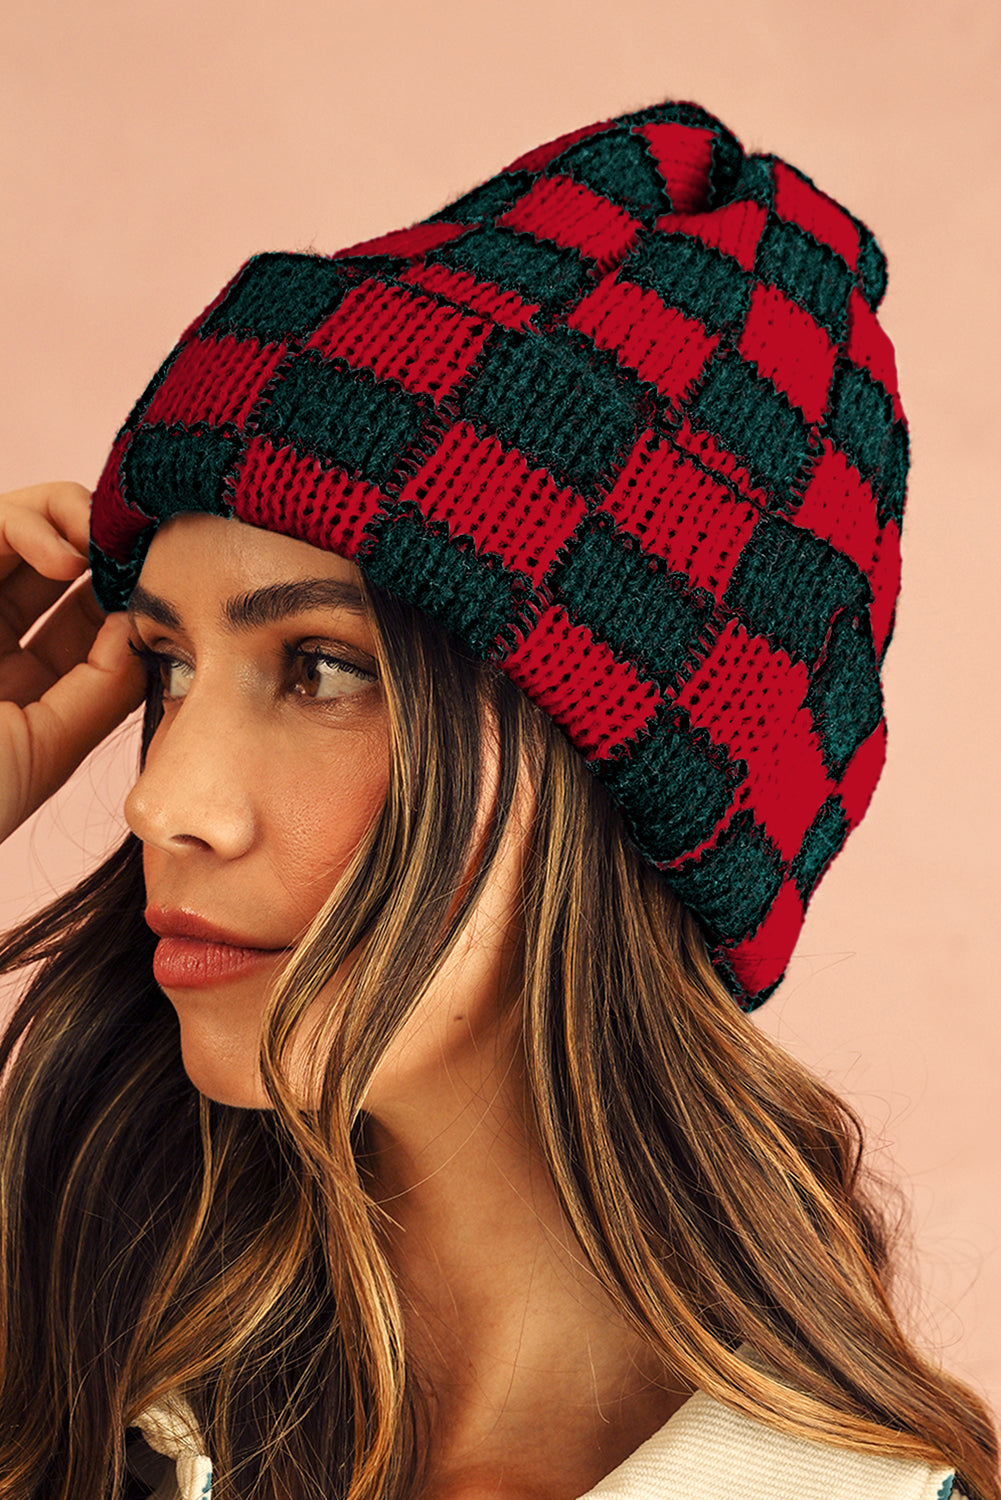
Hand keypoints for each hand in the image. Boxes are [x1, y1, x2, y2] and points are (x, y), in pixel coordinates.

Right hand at [0, 482, 146, 845]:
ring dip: (69, 518)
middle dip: (100, 546)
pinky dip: (27, 523)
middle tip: (139, 548)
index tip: (160, 586)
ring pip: (17, 531)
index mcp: (19, 684)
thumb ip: (101, 689)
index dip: (119, 593)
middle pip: (52, 566)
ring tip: (101, 544)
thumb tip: (138, 623)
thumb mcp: (50, 746)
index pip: (80, 619)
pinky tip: (66, 556)